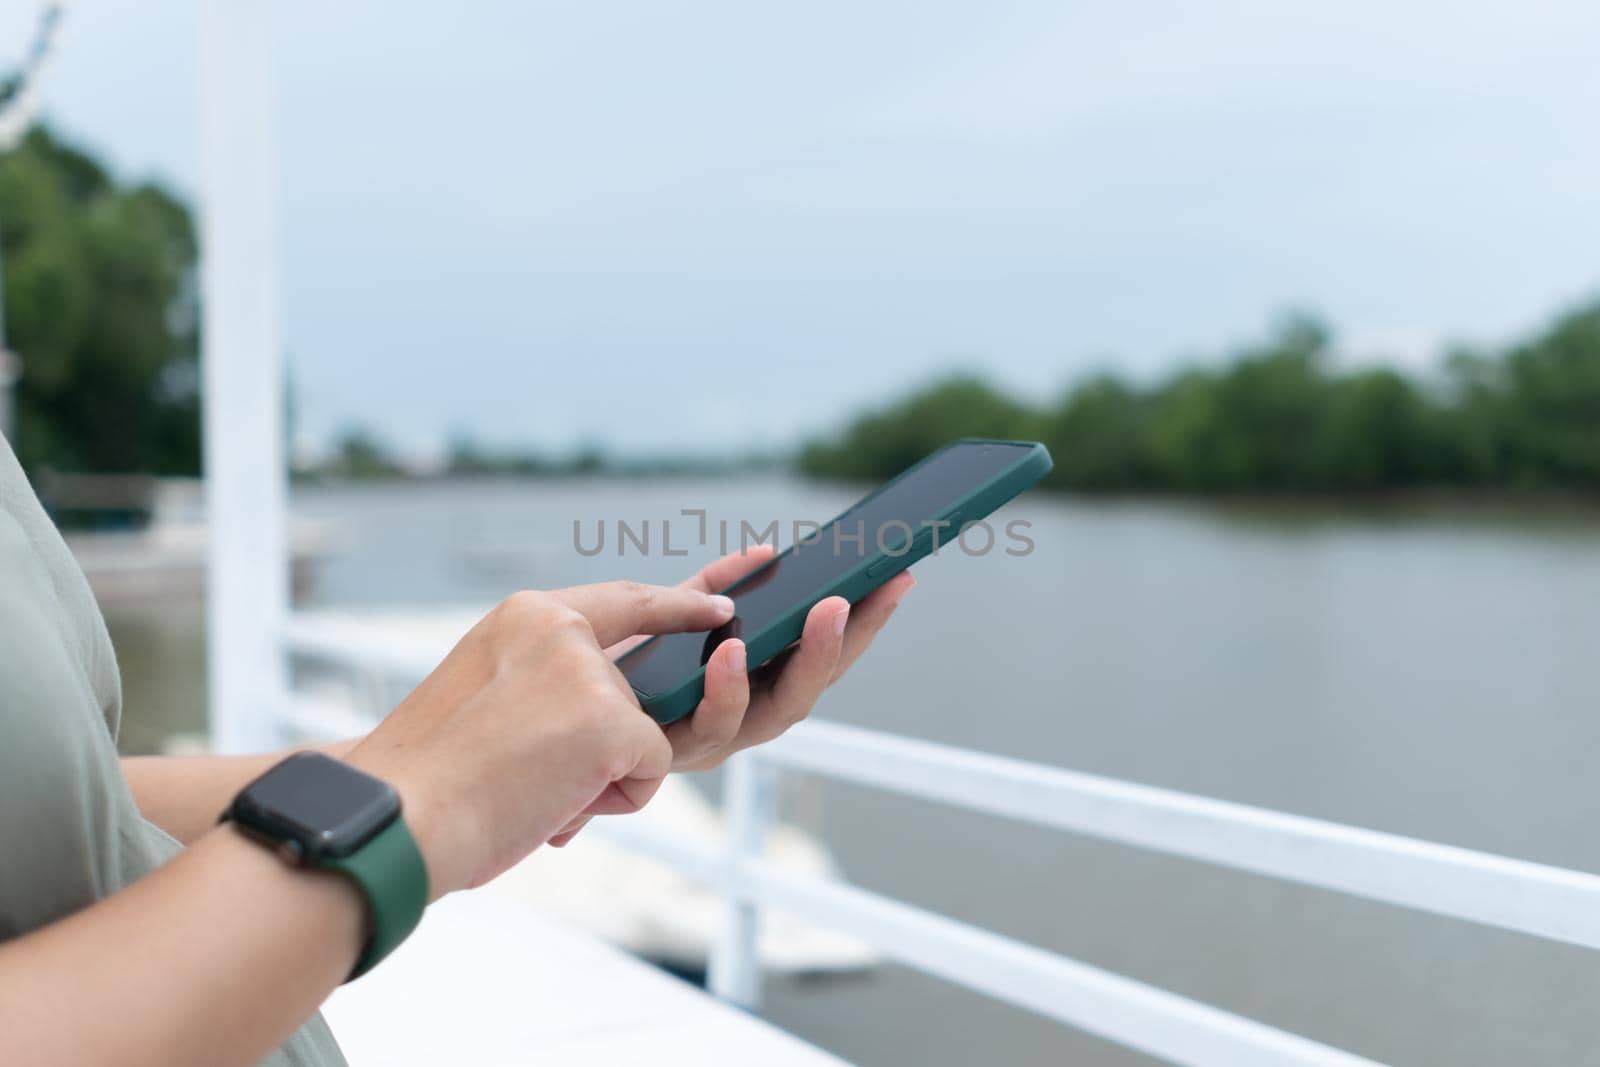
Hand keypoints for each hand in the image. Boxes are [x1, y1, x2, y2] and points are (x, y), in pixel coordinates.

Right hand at [345, 581, 734, 897]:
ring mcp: (590, 671)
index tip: (721, 603)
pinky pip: (651, 768)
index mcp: (524, 617)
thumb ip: (548, 686)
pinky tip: (554, 802)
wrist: (394, 817)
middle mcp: (560, 628)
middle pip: (634, 691)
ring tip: (529, 789)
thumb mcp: (486, 699)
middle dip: (609, 743)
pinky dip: (612, 800)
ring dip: (599, 776)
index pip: (624, 601)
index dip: (678, 605)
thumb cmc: (427, 781)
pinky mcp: (612, 720)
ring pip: (643, 734)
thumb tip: (611, 725)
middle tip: (535, 773)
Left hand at [606, 545, 915, 773]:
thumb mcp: (670, 614)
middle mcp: (741, 722)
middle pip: (812, 687)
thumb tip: (763, 554)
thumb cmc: (611, 665)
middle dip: (847, 640)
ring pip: (775, 713)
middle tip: (872, 592)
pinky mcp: (670, 751)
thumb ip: (712, 588)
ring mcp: (710, 741)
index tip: (900, 577)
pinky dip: (727, 685)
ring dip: (805, 661)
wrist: (547, 708)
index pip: (822, 658)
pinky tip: (734, 646)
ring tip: (820, 612)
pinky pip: (709, 722)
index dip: (866, 623)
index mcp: (754, 691)